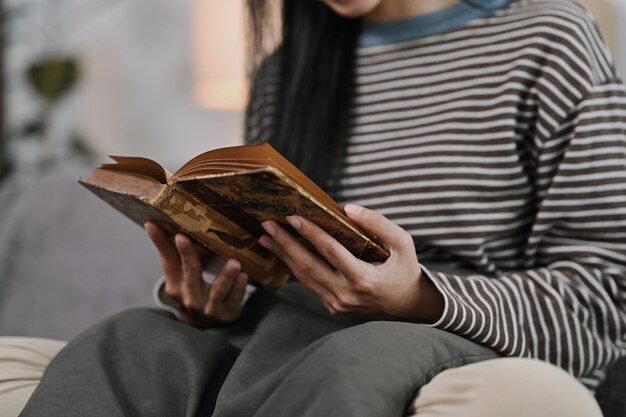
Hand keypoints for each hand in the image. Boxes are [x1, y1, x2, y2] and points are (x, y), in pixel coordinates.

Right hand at [144, 222, 248, 327]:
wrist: (206, 326)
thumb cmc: (194, 291)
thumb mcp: (182, 277)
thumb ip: (179, 256)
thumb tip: (171, 221)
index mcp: (175, 283)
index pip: (167, 259)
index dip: (160, 242)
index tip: (152, 224)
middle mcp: (189, 296)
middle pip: (190, 272)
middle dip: (187, 254)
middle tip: (184, 237)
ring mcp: (208, 307)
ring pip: (217, 289)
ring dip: (225, 275)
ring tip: (234, 262)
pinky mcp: (227, 313)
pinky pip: (234, 299)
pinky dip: (239, 288)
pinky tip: (244, 275)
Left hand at [257, 205, 443, 322]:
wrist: (410, 306)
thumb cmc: (406, 270)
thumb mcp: (403, 243)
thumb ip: (378, 224)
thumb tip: (348, 208)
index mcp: (364, 280)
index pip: (330, 252)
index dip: (310, 233)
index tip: (292, 217)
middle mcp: (347, 295)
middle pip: (308, 266)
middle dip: (286, 243)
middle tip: (268, 225)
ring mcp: (337, 304)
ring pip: (304, 278)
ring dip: (284, 256)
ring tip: (267, 237)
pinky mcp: (333, 308)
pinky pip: (310, 285)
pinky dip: (295, 267)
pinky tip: (284, 252)